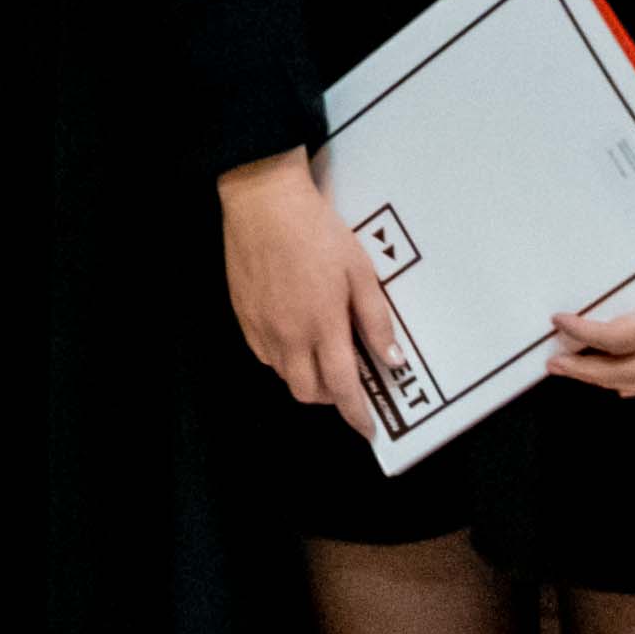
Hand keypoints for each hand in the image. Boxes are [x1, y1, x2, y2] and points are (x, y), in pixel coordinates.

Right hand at [216, 150, 411, 423]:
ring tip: (322, 356)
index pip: (342, 387)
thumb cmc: (317, 232)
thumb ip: (375, 319)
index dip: (356, 414)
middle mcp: (288, 336)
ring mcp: (261, 328)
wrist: (264, 203)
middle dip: (331, 398)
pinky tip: (295, 336)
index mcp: (322, 326)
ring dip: (306, 378)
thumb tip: (390, 359)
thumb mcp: (360, 271)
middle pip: (308, 392)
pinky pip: (264, 354)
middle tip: (348, 382)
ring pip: (284, 376)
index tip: (368, 429)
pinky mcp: (243, 316)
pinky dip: (284, 359)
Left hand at [550, 122, 634, 400]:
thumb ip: (631, 280)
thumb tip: (583, 292)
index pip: (619, 339)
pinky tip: (618, 383)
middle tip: (555, 362)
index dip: (583, 335)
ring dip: (607, 380)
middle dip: (585, 370)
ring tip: (577, 371)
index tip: (559, 323)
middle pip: (628, 371)